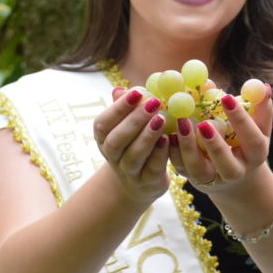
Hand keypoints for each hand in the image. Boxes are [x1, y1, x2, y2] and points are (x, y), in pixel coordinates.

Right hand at [93, 87, 169, 203]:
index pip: (102, 124)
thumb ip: (125, 109)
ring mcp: (128, 172)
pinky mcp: (147, 182)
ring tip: (162, 119)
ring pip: (133, 156)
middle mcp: (112, 157)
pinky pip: (152, 168)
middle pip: (116, 140)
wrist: (139, 183)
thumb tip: (120, 89)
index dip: (118, 108)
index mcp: (103, 139)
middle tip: (154, 103)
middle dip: (134, 121)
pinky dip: (160, 153)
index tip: (137, 93)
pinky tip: (169, 139)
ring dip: (148, 136)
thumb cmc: (133, 145)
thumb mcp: (125, 127)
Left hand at [169, 85, 272, 193]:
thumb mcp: (258, 127)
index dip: (240, 119)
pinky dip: (173, 151)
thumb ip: (260, 107)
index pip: (252, 139)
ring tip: (181, 122)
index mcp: (256, 155)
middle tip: (203, 123)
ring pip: (199, 169)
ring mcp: (213, 178)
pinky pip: (181, 167)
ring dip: (188, 147)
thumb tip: (262, 86)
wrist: (235, 177)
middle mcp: (236, 171)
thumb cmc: (247, 142)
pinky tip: (169, 133)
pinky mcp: (193, 179)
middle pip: (226, 163)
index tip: (226, 97)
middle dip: (215, 144)